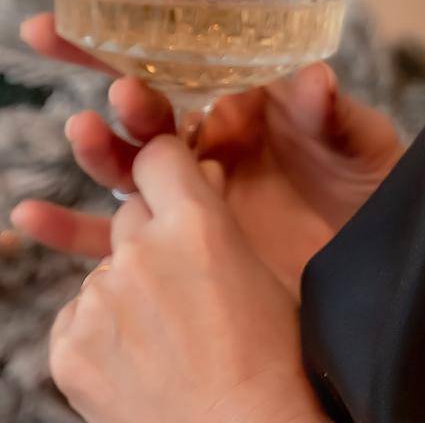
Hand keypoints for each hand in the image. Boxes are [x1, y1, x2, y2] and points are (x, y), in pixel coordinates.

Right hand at [11, 11, 405, 293]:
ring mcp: (190, 195)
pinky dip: (68, 230)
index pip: (182, 58)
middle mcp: (208, 141)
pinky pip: (113, 241)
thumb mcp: (362, 145)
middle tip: (75, 57)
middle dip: (103, 75)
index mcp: (245, 100)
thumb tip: (314, 81)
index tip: (85, 10)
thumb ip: (334, 115)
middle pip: (143, 105)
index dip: (134, 33)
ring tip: (84, 133)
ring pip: (127, 167)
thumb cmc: (372, 190)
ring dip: (98, 148)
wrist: (379, 266)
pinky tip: (29, 219)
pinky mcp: (180, 250)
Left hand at [48, 137, 323, 422]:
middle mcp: (140, 250)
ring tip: (165, 336)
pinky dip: (99, 332)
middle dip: (150, 236)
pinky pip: (76, 316)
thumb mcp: (254, 266)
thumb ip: (215, 213)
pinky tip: (137, 359)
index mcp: (195, 221)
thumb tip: (201, 171)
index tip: (170, 183)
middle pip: (128, 215)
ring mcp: (99, 301)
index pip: (156, 155)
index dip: (164, 168)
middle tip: (180, 283)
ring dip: (125, 289)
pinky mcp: (68, 348)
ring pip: (104, 270)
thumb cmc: (266, 355)